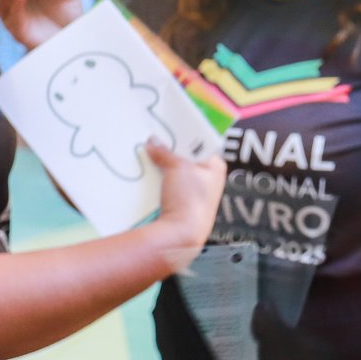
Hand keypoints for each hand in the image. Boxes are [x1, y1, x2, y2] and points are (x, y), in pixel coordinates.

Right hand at [142, 142, 225, 275]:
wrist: (181, 236)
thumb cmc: (189, 199)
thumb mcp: (177, 167)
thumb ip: (165, 152)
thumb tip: (152, 141)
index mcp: (215, 166)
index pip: (201, 142)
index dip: (185, 132)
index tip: (169, 123)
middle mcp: (208, 178)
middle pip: (186, 156)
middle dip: (170, 147)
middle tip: (153, 134)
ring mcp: (194, 192)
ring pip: (175, 170)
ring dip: (162, 163)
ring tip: (146, 149)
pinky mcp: (180, 203)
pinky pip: (168, 184)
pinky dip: (158, 177)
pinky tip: (145, 170)